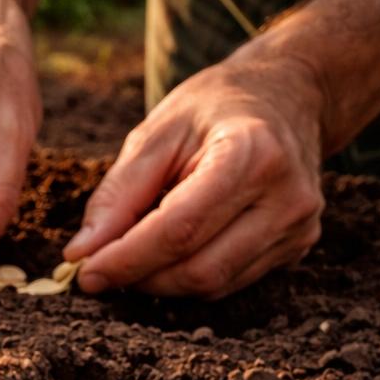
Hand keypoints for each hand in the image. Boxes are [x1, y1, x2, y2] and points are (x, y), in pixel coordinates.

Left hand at [64, 54, 324, 298]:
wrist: (286, 95)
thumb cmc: (214, 108)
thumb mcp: (156, 134)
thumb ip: (118, 194)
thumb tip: (81, 253)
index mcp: (251, 155)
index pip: (180, 229)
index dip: (127, 259)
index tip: (84, 274)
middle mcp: (286, 198)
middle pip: (198, 268)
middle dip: (139, 277)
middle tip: (98, 269)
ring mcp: (298, 227)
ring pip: (212, 284)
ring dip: (160, 282)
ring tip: (131, 257)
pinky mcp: (298, 247)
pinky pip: (229, 282)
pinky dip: (187, 277)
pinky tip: (168, 253)